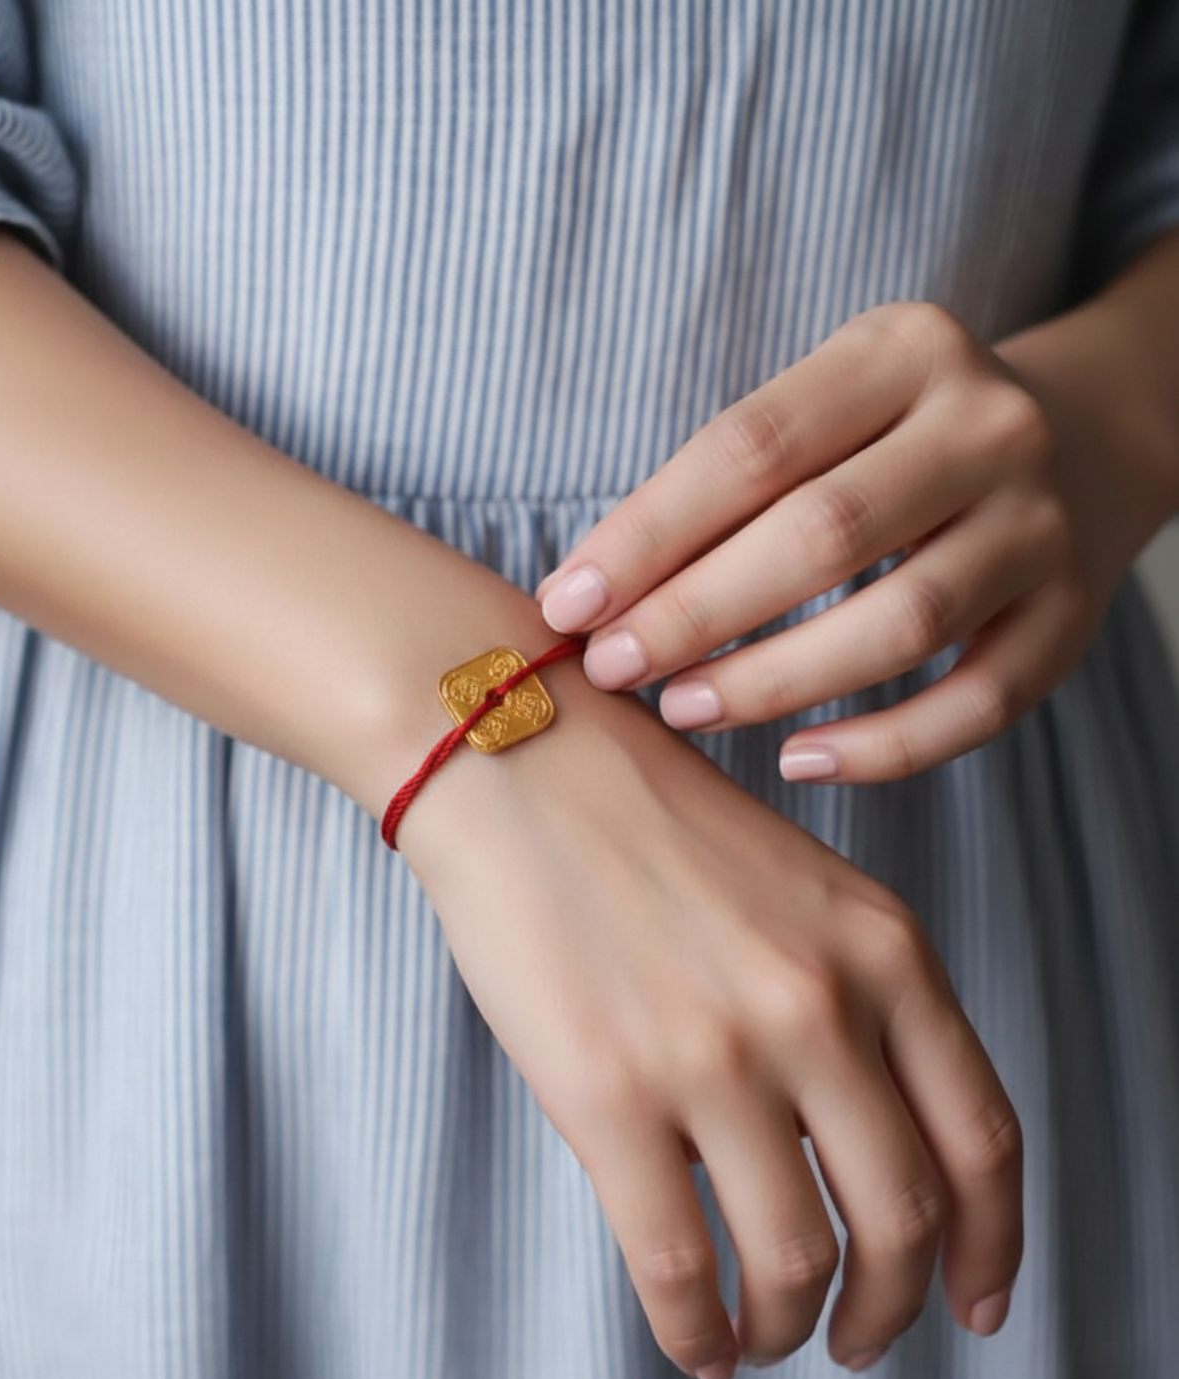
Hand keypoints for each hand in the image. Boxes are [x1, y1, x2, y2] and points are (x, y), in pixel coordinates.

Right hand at [399, 686, 1022, 1378]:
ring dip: (786, 1326)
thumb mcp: (797, 886)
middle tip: (862, 1340)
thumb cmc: (641, 816)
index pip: (981, 1137)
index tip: (973, 1298)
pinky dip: (693, 1328)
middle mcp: (818, 1007)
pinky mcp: (608, 1093)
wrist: (516, 764)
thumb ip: (850, 1001)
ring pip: (796, 1260)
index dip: (992, 1246)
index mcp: (881, 950)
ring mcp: (715, 1053)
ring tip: (762, 1338)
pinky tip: (691, 1338)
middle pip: (904, 1219)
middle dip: (892, 1310)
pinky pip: (675, 1262)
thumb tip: (841, 1144)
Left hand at [534, 300, 1165, 782]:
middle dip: (695, 613)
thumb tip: (589, 596)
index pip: (752, 446)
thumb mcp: (820, 413)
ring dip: (772, 681)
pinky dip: (884, 747)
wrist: (1077, 437)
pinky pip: (979, 703)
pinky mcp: (1072, 614)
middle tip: (611, 668)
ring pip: (901, 624)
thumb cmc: (887, 441)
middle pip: (821, 533)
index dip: (649, 534)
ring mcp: (1041, 522)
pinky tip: (796, 760)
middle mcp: (987, 426)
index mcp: (901, 352)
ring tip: (681, 708)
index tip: (568, 605)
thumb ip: (720, 487)